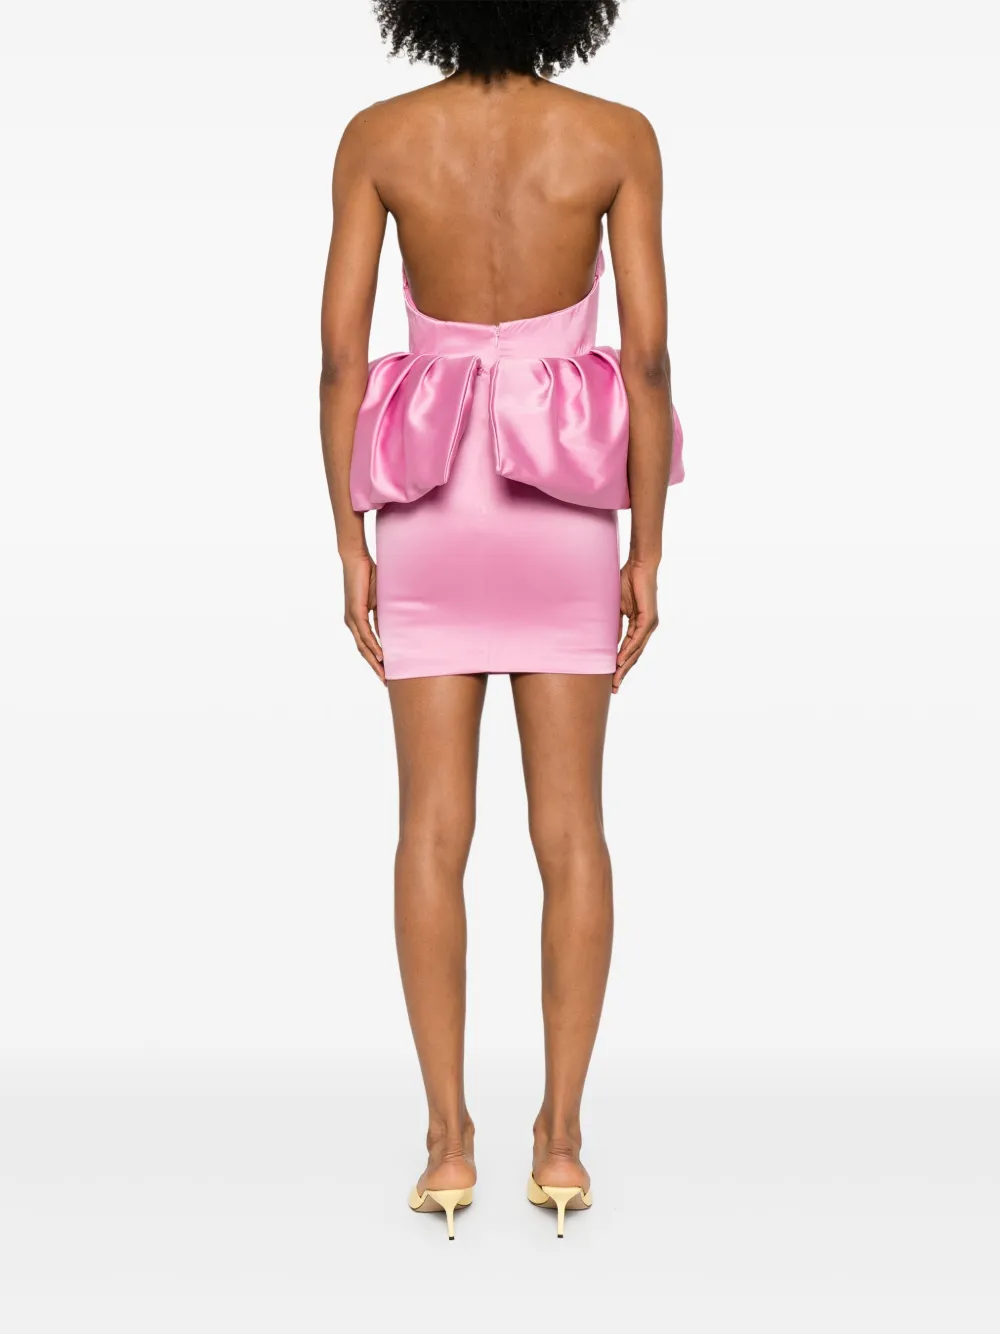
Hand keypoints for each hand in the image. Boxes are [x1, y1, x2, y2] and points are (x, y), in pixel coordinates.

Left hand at [342, 550, 383, 683]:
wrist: (357, 559)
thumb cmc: (369, 576)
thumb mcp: (380, 601)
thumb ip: (383, 616)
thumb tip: (392, 629)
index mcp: (356, 620)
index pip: (366, 645)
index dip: (375, 660)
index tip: (385, 672)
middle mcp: (351, 623)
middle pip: (363, 651)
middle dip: (374, 667)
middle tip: (385, 681)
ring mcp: (351, 618)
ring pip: (363, 646)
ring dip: (373, 661)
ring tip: (384, 674)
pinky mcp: (354, 612)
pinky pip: (364, 634)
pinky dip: (373, 646)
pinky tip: (380, 656)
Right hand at [614, 557, 658, 692]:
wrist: (639, 565)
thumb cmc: (627, 581)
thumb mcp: (616, 607)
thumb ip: (614, 623)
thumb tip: (605, 639)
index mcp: (639, 626)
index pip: (629, 650)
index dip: (621, 665)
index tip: (612, 679)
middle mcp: (646, 628)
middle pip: (634, 656)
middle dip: (623, 672)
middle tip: (614, 688)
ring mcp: (649, 624)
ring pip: (636, 651)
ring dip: (625, 666)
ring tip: (616, 679)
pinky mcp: (649, 618)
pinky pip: (637, 639)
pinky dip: (628, 651)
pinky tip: (620, 661)